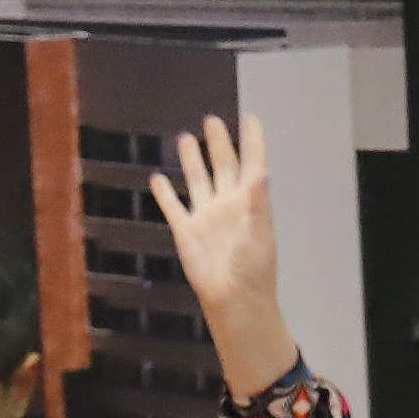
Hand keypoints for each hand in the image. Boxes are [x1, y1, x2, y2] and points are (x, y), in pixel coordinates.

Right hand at [148, 114, 299, 392]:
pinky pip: (173, 207)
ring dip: (191, 160)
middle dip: (218, 143)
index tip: (251, 118)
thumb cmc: (255, 270)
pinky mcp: (186, 231)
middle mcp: (228, 205)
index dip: (252, 142)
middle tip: (213, 120)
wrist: (234, 300)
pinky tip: (157, 178)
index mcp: (250, 203)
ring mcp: (206, 217)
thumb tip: (261, 173)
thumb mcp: (260, 233)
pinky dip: (165, 193)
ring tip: (185, 138)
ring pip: (197, 180)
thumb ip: (259, 202)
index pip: (251, 164)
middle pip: (222, 166)